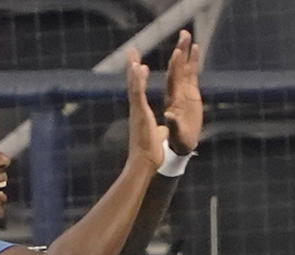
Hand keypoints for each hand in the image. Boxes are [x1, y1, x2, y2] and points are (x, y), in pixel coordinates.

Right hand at [125, 48, 167, 168]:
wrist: (144, 164)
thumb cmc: (150, 154)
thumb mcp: (157, 138)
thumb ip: (159, 131)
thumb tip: (162, 131)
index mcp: (141, 115)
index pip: (139, 92)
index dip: (139, 79)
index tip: (140, 66)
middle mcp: (137, 110)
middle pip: (133, 84)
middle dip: (132, 67)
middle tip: (131, 51)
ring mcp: (137, 111)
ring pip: (134, 85)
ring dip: (133, 68)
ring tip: (132, 53)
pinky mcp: (140, 113)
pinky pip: (138, 93)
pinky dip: (138, 79)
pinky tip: (139, 67)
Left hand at [163, 29, 201, 154]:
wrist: (181, 144)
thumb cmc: (178, 140)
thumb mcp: (176, 133)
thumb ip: (173, 124)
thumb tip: (170, 116)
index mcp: (172, 100)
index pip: (173, 79)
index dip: (175, 66)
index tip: (178, 52)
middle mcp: (176, 92)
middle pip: (178, 68)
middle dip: (180, 51)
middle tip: (184, 34)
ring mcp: (183, 91)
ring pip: (185, 68)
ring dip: (185, 52)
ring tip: (187, 35)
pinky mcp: (190, 93)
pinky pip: (192, 74)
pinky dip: (193, 61)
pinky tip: (195, 48)